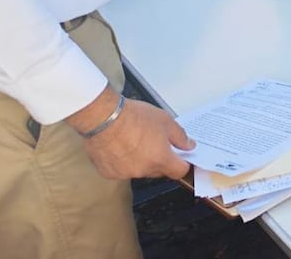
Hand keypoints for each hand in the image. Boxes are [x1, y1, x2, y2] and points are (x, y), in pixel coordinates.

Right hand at [79, 96, 193, 179]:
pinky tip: (120, 146)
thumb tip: (188, 145)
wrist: (102, 117)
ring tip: (134, 141)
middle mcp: (143, 170)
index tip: (181, 158)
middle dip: (161, 159)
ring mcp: (125, 173)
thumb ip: (180, 136)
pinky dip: (123, 162)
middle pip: (159, 171)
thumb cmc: (131, 116)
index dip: (182, 164)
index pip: (179, 171)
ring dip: (141, 160)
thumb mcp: (165, 120)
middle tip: (155, 142)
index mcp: (160, 159)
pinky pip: (121, 170)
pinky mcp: (109, 172)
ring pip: (140, 170)